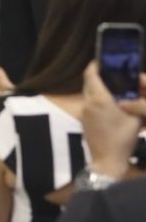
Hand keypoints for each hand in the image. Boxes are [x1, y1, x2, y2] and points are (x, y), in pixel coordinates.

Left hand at [81, 61, 144, 177]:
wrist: (107, 160)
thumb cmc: (123, 139)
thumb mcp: (136, 119)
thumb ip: (138, 103)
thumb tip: (141, 91)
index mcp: (99, 99)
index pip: (91, 74)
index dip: (95, 65)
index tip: (101, 61)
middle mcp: (87, 103)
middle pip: (88, 82)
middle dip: (97, 76)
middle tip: (110, 74)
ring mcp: (83, 112)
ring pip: (87, 93)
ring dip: (96, 88)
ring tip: (112, 88)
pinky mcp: (83, 120)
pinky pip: (87, 103)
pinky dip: (95, 99)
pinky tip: (108, 104)